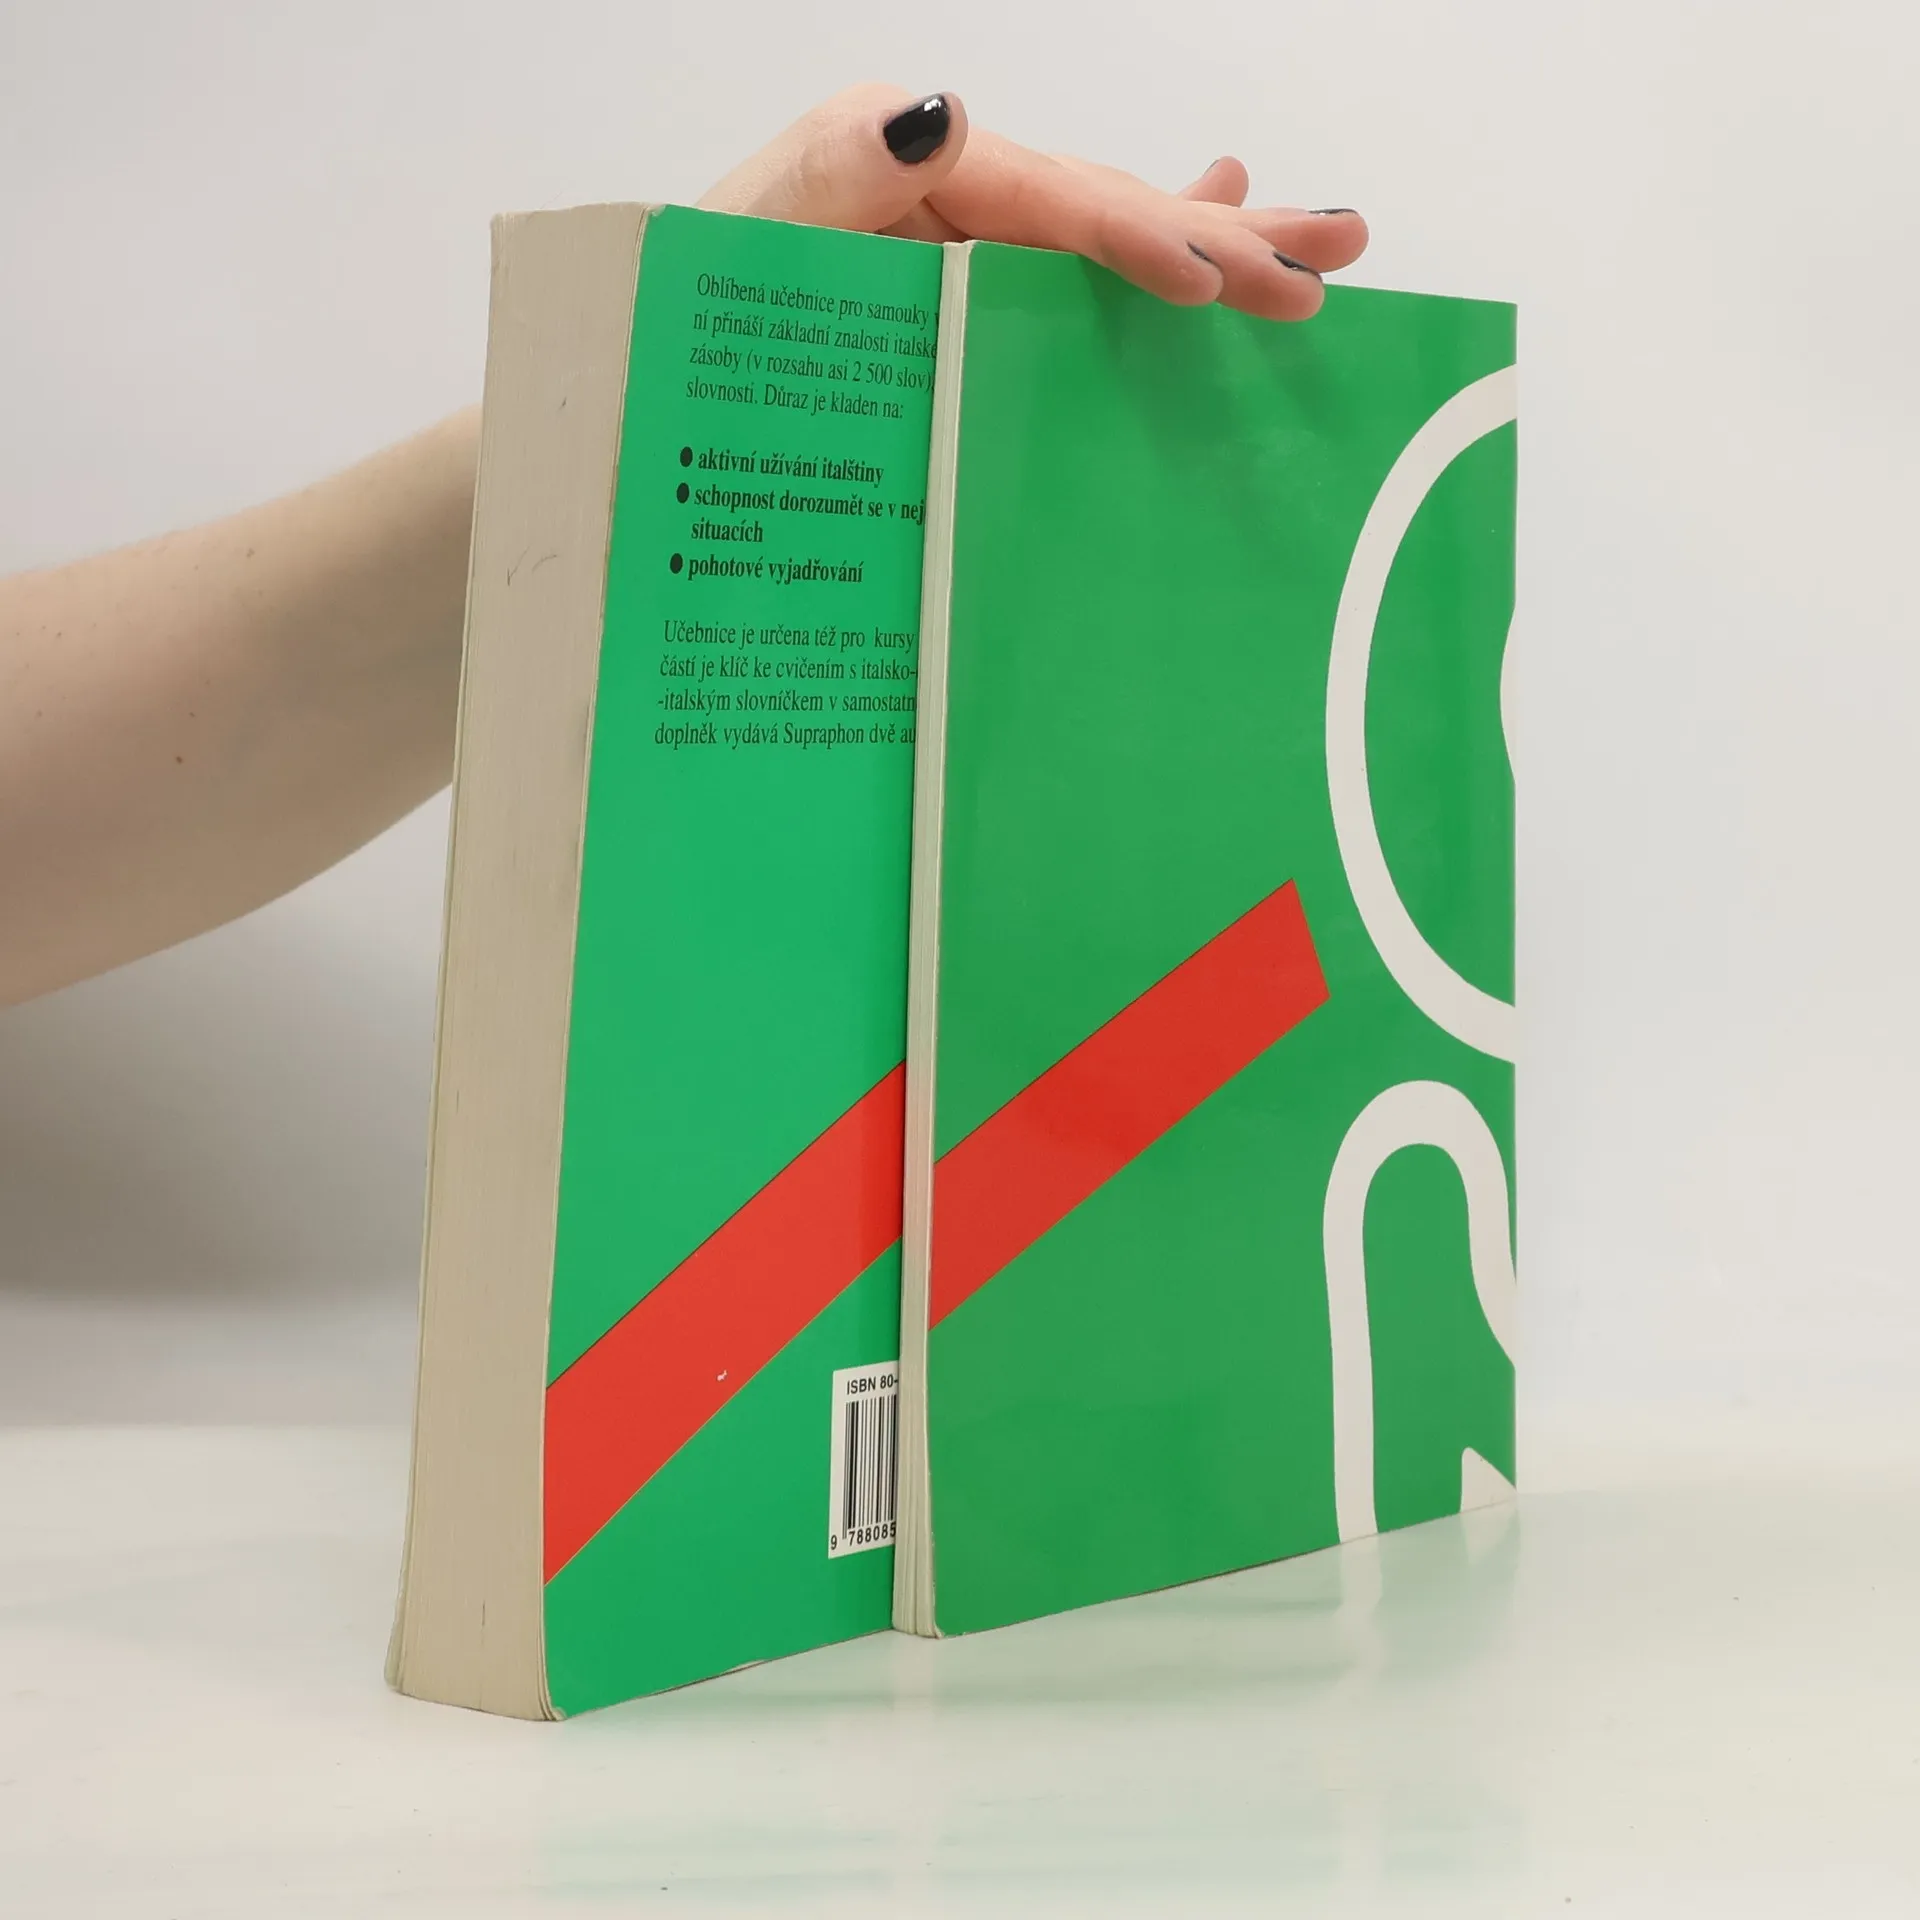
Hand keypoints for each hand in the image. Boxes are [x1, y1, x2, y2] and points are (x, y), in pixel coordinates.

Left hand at [701, 86, 1367, 321]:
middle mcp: (939, 180)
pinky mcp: (951, 288)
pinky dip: (1136, 262)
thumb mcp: (749, 236)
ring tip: (1317, 246)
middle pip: (1103, 204)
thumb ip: (836, 168)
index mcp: (898, 156)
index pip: (1049, 194)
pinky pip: (1062, 274)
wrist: (642, 385)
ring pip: (1104, 238)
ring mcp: (953, 237)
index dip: (1138, 234)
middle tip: (1329, 258)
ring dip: (1215, 241)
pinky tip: (1200, 258)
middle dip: (1221, 234)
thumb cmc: (686, 320)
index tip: (1216, 283)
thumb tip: (942, 114)